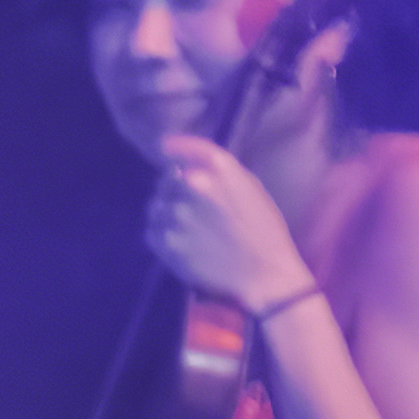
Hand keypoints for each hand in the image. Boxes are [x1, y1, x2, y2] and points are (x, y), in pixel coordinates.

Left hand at [145, 133, 313, 314]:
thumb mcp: (251, 190)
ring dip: (165, 210)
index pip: (185, 148)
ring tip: (182, 223)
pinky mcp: (167, 242)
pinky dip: (160, 231)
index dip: (175, 146)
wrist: (263, 273)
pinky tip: (177, 239)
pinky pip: (153, 230)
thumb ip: (221, 173)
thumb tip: (192, 164)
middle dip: (172, 185)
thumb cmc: (265, 231)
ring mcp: (176, 215)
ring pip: (157, 205)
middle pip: (167, 178)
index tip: (165, 146)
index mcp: (220, 170)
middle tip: (184, 199)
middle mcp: (193, 186)